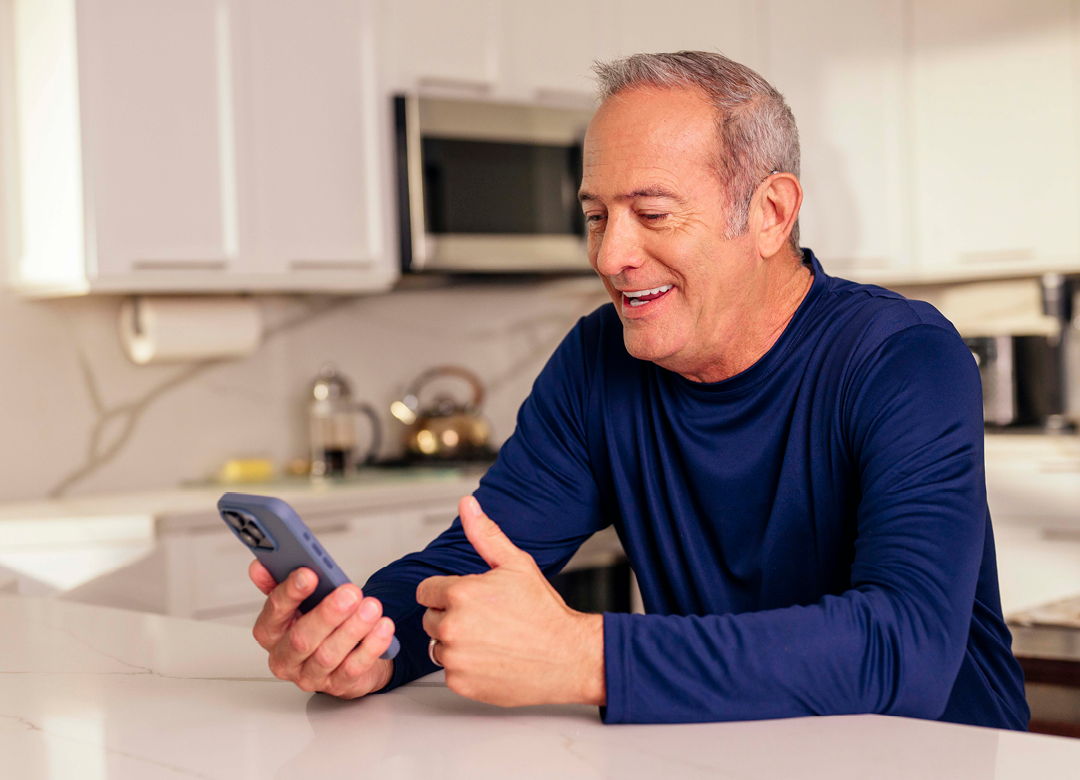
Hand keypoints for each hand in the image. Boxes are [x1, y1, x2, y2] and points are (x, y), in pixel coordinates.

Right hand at [249, 561, 394, 698]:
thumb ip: (281, 582)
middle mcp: (285, 657)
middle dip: (328, 614)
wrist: (345, 653)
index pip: (274, 612)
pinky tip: (382, 628)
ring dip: (353, 629)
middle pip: (301, 638)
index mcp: (270, 632)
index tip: (309, 574)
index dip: (290, 593)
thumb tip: (260, 567)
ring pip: (329, 655)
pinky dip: (371, 646)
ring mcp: (310, 675)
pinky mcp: (338, 686)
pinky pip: (354, 668)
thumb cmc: (319, 622)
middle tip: (350, 593)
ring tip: (371, 607)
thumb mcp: (300, 600)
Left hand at [417, 496, 604, 706]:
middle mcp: (452, 626)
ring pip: (438, 645)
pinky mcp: (460, 683)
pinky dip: (466, 667)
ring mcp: (455, 657)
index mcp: (461, 593)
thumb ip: (485, 535)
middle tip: (486, 619)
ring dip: (456, 643)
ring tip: (490, 639)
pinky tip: (492, 659)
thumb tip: (467, 505)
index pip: (426, 591)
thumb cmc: (544, 612)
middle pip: (430, 618)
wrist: (568, 657)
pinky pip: (450, 671)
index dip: (447, 592)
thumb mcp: (516, 564)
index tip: (471, 599)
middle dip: (451, 616)